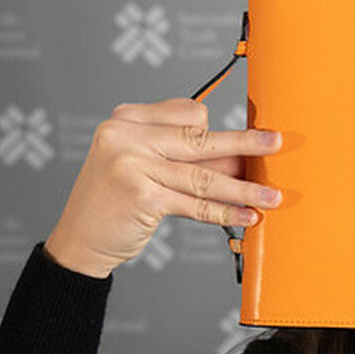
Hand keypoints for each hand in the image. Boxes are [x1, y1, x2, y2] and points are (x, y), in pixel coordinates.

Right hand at [43, 97, 283, 277]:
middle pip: (199, 139)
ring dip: (242, 189)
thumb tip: (240, 161)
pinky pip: (195, 203)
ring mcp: (131, 165)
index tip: (246, 143)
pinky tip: (246, 216)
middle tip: (276, 143)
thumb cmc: (115, 202)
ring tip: (271, 196)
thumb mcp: (142, 166)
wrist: (78, 240)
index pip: (188, 113)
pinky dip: (224, 212)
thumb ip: (184, 159)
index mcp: (126, 118)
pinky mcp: (141, 196)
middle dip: (244, 144)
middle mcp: (126, 135)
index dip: (219, 131)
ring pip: (202, 176)